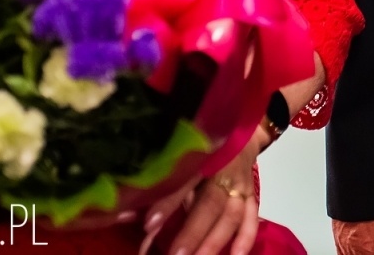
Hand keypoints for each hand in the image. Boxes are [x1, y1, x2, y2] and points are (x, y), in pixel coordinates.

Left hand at [143, 130, 264, 254]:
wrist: (239, 132)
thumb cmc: (203, 146)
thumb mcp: (180, 158)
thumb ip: (156, 186)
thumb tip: (121, 213)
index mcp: (203, 155)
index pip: (185, 181)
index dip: (168, 203)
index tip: (149, 225)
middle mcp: (224, 170)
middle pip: (211, 203)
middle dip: (193, 231)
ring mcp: (241, 184)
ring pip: (232, 214)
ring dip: (216, 240)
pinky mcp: (251, 195)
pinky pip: (251, 217)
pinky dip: (245, 237)